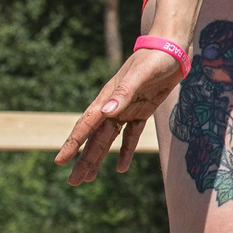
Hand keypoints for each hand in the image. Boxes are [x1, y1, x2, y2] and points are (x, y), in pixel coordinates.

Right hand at [56, 48, 184, 184]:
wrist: (172, 50)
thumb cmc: (155, 59)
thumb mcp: (141, 75)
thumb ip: (124, 93)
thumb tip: (105, 113)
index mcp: (108, 98)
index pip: (86, 125)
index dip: (73, 144)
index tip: (60, 160)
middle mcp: (113, 106)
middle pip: (94, 139)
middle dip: (83, 160)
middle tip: (72, 182)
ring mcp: (126, 109)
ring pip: (108, 140)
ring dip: (98, 159)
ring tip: (87, 178)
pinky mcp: (142, 111)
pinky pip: (131, 136)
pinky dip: (125, 151)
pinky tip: (121, 168)